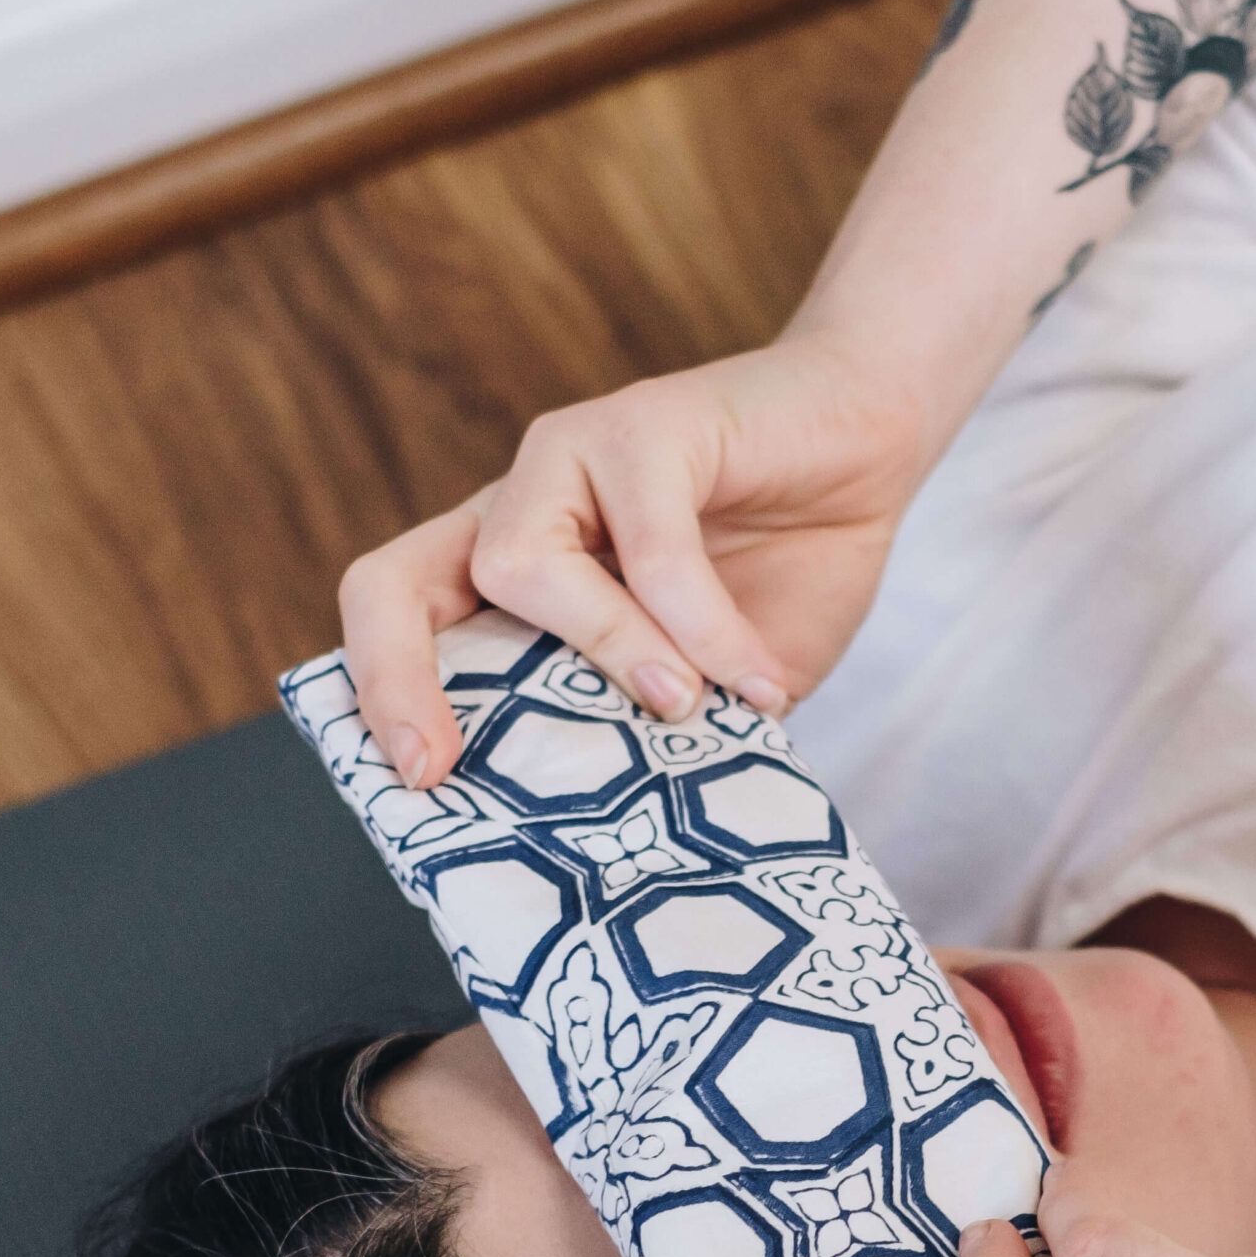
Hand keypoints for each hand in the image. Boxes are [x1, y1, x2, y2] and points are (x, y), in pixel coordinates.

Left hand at [337, 330, 924, 786]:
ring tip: (692, 709)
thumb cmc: (786, 571)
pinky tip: (758, 678)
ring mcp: (573, 459)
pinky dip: (705, 628)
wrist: (871, 450)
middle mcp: (522, 509)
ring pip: (520, 567)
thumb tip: (623, 830)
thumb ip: (657, 735)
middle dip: (400, 683)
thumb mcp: (710, 686)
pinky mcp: (646, 426)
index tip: (423, 786)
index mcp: (518, 572)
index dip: (384, 699)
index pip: (400, 621)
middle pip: (394, 583)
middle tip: (445, 768)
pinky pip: (650, 544)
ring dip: (610, 655)